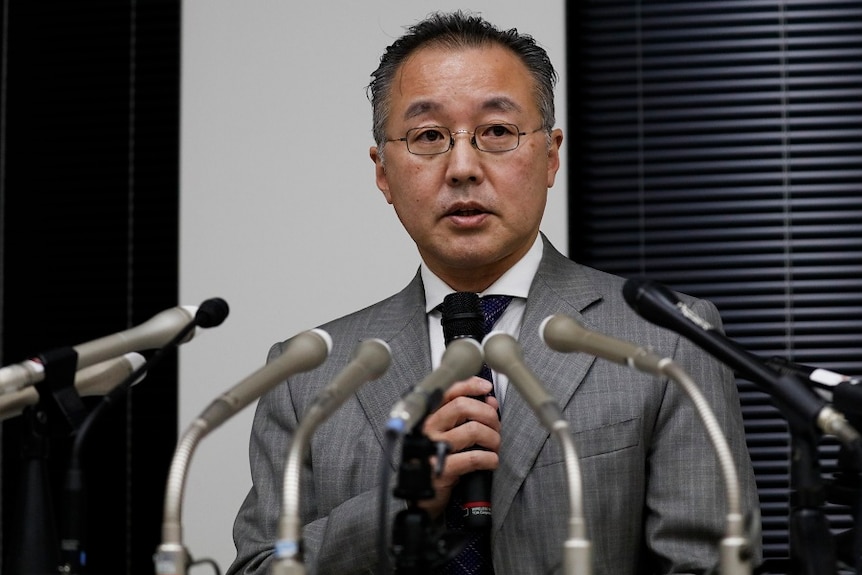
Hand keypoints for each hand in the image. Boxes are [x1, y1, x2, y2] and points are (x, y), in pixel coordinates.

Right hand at [417, 376, 500, 518]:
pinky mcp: (441, 470)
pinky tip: (491, 461)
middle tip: (495, 426)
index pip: (447, 392)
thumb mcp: (447, 434)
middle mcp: (428, 429)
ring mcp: (433, 449)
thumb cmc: (436, 461)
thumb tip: (489, 401)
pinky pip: (473, 458)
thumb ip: (466, 415)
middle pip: (462, 407)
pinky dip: (489, 458)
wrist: (421, 496)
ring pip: (472, 430)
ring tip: (494, 447)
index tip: (486, 388)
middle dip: (487, 414)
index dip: (469, 386)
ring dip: (492, 438)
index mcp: (428, 417)